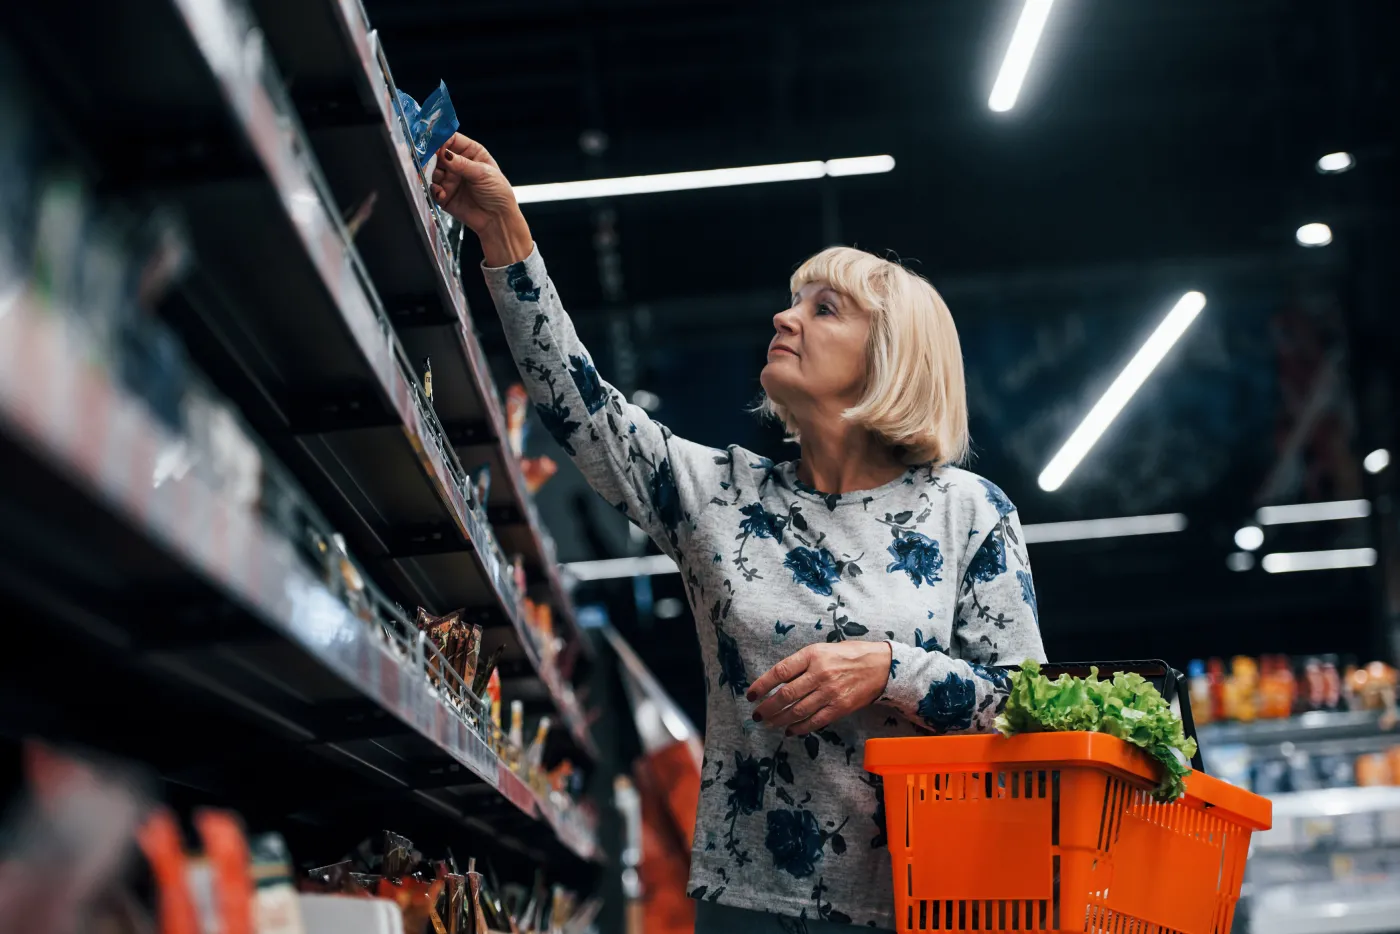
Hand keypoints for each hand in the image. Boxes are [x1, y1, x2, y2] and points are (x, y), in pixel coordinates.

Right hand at [430, 133, 532, 266]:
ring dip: (433, 174)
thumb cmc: (498, 193)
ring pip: (432, 170)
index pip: (451, 139)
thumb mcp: (483, 173)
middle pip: (437, 154)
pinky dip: (435, 190)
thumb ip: (462, 164)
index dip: (441, 139)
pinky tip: (442, 193)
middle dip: (432, 157)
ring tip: (441, 181)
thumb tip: (444, 153)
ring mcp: (451, 179)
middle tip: (428, 161)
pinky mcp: (444, 194)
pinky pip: (433, 188)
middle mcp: (458, 164)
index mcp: (471, 152)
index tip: (433, 143)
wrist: (498, 219)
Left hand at [746, 641, 891, 734]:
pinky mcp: (840, 707)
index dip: (762, 684)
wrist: (881, 666)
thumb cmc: (849, 655)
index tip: (750, 694)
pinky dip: (800, 728)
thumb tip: (778, 681)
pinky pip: (815, 721)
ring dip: (780, 720)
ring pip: (798, 710)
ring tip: (769, 724)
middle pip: (786, 694)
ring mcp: (830, 692)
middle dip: (767, 707)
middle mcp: (820, 673)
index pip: (780, 672)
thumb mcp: (823, 650)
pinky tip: (790, 730)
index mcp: (813, 655)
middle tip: (756, 714)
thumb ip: (802, 664)